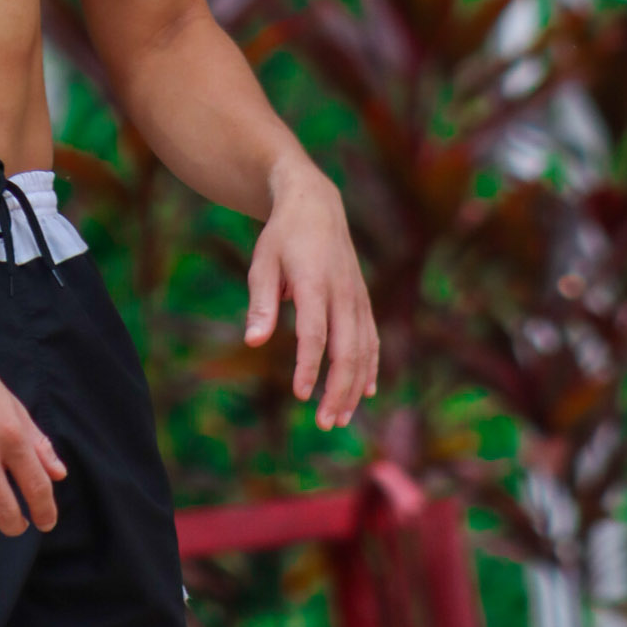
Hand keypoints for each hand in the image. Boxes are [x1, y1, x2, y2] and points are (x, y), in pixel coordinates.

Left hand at [244, 158, 377, 430]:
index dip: (309, 366)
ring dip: (353, 386)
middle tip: (323, 423)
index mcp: (315, 282)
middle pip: (347, 349)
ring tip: (339, 418)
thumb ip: (261, 302)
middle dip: (337, 389)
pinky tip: (364, 392)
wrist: (316, 203)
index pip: (316, 333)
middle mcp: (342, 292)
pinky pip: (372, 337)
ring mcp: (357, 296)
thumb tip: (254, 342)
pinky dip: (370, 366)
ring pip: (363, 349)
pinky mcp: (363, 298)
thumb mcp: (262, 261)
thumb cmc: (282, 236)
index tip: (300, 395)